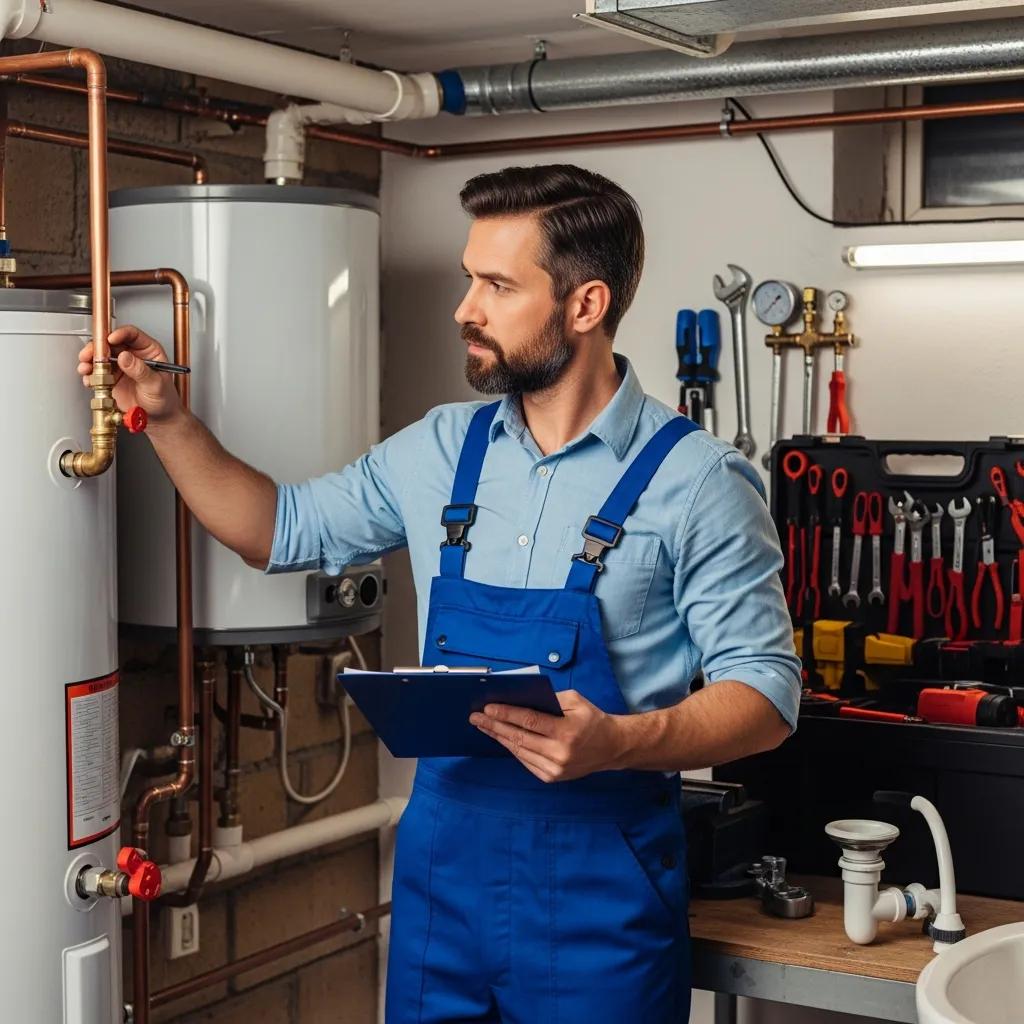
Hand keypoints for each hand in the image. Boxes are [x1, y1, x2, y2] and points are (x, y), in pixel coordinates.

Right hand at [77, 324, 182, 425]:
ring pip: (101, 356)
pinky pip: (97, 371)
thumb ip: (140, 371)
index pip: (132, 335)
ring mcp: (121, 366)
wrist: (159, 418)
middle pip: (111, 343)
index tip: (110, 339)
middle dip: (98, 347)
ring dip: (90, 360)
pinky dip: (91, 374)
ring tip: (86, 368)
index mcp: (149, 351)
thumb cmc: (164, 399)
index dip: (119, 334)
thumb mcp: (155, 384)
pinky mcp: (112, 377)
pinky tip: (90, 379)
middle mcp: (133, 355)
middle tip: (90, 354)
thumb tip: (125, 357)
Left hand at [470, 689, 624, 782]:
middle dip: (494, 726)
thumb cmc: (592, 719)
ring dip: (499, 738)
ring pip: (519, 751)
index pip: (529, 721)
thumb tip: (519, 699)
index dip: (506, 714)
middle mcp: (560, 753)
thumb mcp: (575, 701)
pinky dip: (512, 749)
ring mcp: (555, 769)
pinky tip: (501, 738)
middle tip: (476, 717)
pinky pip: (525, 761)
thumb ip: (549, 699)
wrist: (611, 748)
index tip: (487, 708)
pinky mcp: (551, 777)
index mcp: (567, 731)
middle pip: (519, 738)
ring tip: (483, 727)